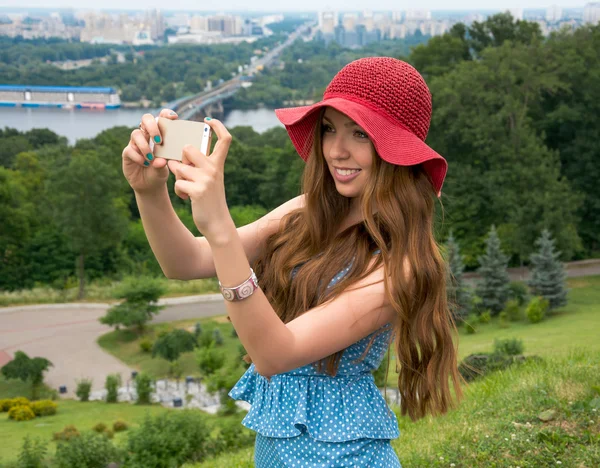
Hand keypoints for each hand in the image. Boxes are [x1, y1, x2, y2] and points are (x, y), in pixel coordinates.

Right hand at [121, 108, 177, 194]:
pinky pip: (130, 150)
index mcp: (159, 134)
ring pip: (136, 133)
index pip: (161, 118)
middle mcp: (146, 135)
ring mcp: (136, 143)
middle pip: (146, 119)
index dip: (166, 114)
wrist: (149, 185)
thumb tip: (161, 160)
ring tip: (151, 158)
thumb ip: (163, 164)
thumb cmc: (160, 172)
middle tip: (159, 141)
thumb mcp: (165, 169)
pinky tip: (145, 164)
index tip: (173, 117)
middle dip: (152, 127)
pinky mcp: (128, 152)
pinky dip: (138, 157)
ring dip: (144, 145)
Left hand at [167, 117, 233, 239]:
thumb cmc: (210, 199)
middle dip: (180, 160)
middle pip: (188, 149)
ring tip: (187, 187)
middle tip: (185, 173)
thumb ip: (202, 164)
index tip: (208, 120)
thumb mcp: (211, 179)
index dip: (217, 125)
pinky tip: (186, 198)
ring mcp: (206, 179)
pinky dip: (178, 191)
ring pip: (178, 167)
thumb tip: (183, 150)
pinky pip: (177, 183)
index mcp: (218, 164)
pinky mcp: (197, 191)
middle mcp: (214, 168)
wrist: (217, 223)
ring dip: (177, 177)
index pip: (224, 139)